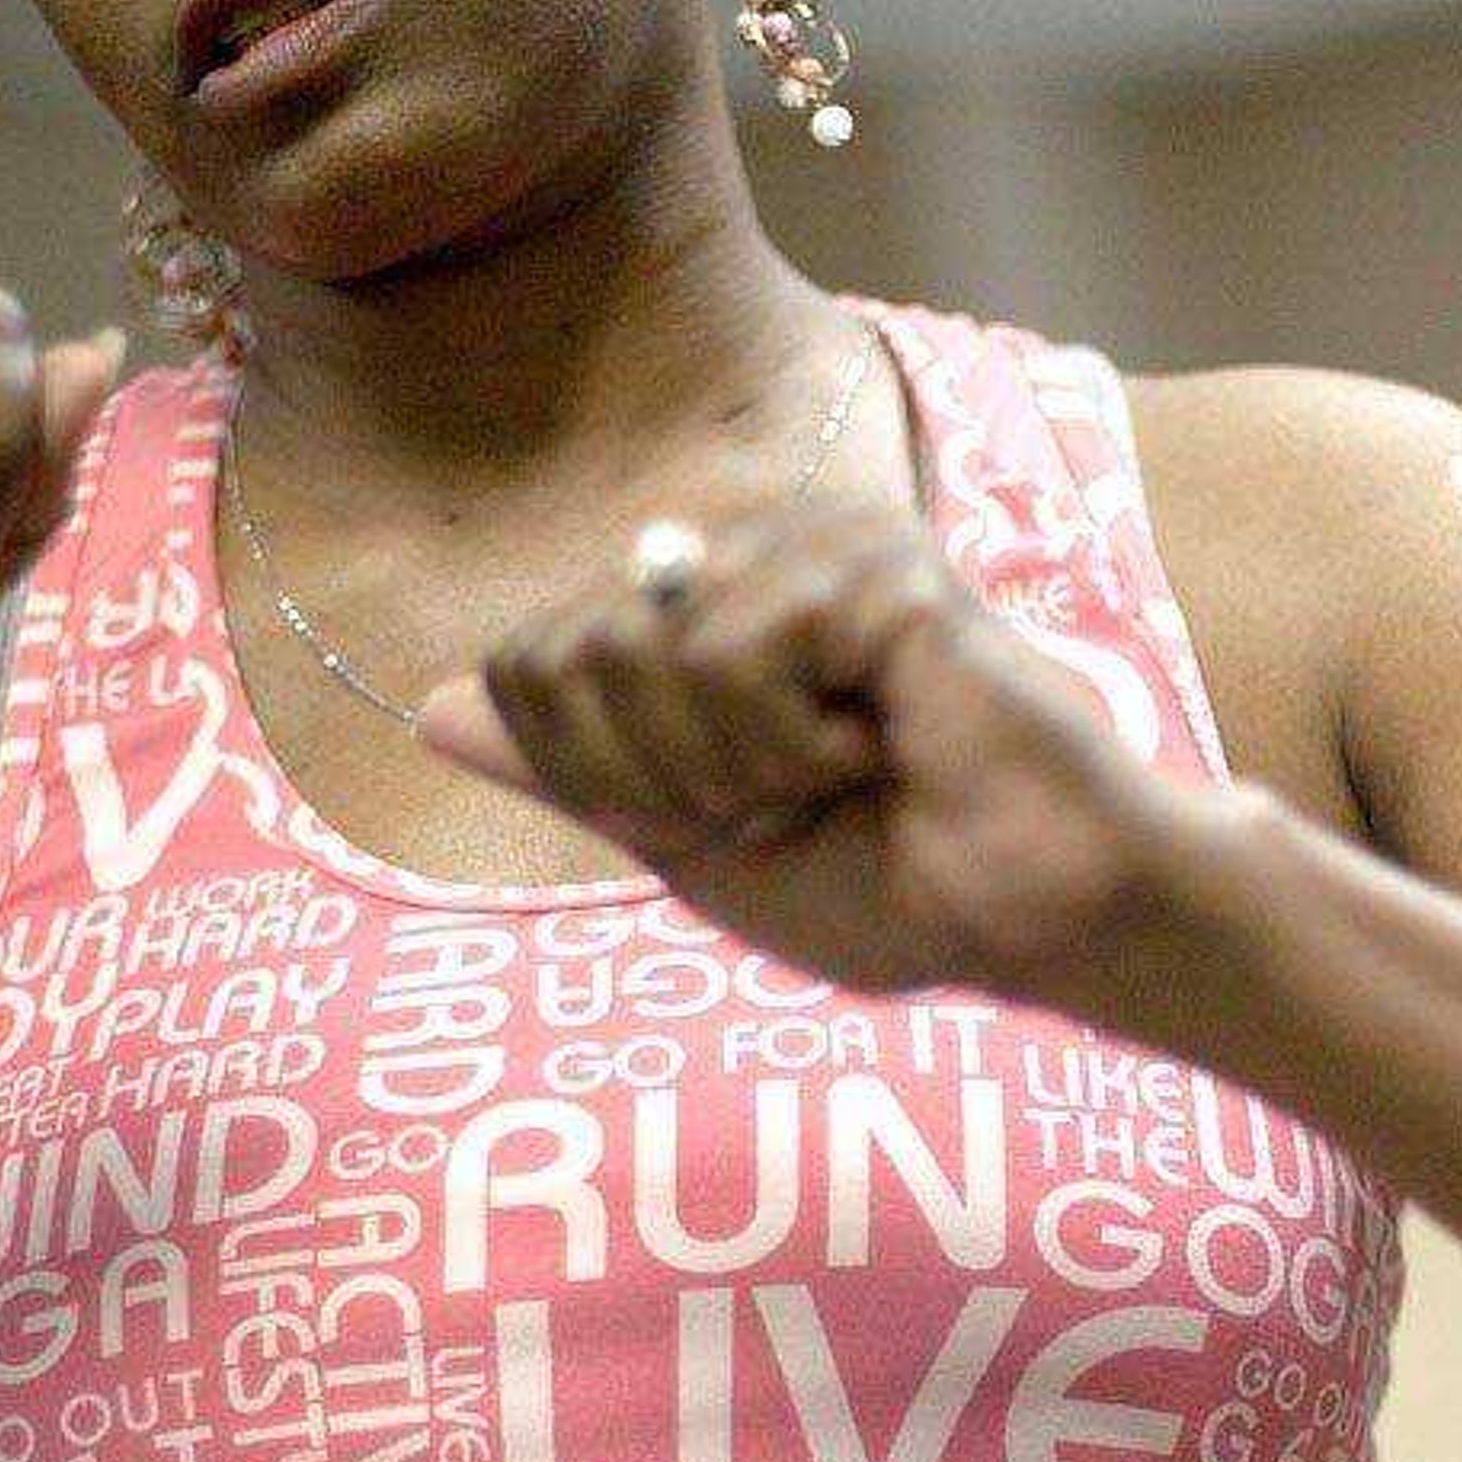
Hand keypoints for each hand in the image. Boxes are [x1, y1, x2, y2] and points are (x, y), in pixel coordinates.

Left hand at [410, 502, 1214, 1001]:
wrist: (1032, 916)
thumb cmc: (892, 885)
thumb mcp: (692, 845)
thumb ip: (572, 775)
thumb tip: (429, 710)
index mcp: (702, 608)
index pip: (530, 665)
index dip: (596, 780)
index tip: (720, 819)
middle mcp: (748, 555)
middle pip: (569, 654)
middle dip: (660, 779)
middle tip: (785, 800)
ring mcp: (813, 546)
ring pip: (651, 655)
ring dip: (737, 767)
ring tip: (843, 771)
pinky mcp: (873, 566)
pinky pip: (740, 654)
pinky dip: (796, 745)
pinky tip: (881, 745)